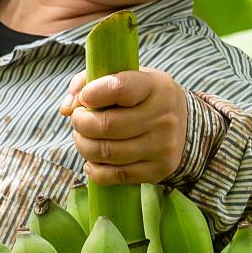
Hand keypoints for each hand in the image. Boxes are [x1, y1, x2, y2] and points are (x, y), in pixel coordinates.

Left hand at [61, 68, 189, 185]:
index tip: (85, 97)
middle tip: (78, 119)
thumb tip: (67, 108)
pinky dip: (95, 169)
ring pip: (107, 153)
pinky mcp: (157, 170)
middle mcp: (163, 117)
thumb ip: (89, 81)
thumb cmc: (143, 96)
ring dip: (83, 146)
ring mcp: (162, 147)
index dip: (92, 93)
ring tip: (83, 137)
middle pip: (106, 126)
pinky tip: (92, 160)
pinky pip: (115, 175)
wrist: (184, 124)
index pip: (119, 88)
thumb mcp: (125, 77)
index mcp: (155, 87)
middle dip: (80, 123)